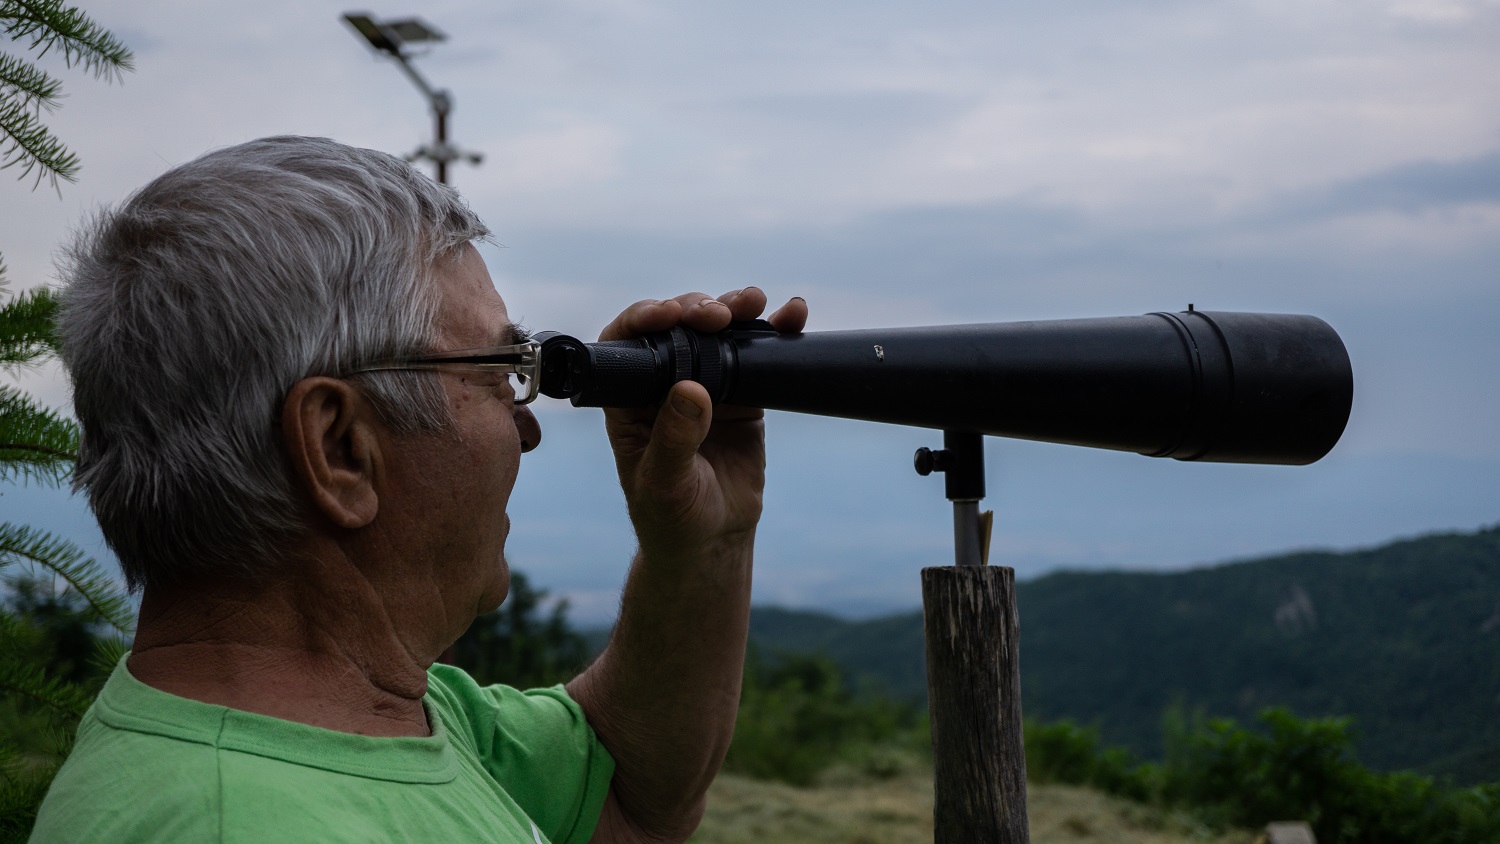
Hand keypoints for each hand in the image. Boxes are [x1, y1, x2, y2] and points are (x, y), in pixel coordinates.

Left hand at [598, 288, 807, 561]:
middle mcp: (663, 383)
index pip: (627, 343)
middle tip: (718, 315)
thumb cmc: (671, 517)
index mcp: (629, 398)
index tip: (670, 314)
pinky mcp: (742, 394)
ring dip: (735, 309)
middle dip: (696, 310)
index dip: (644, 318)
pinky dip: (774, 332)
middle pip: (676, 326)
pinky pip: (756, 355)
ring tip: (754, 303)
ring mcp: (705, 384)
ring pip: (716, 332)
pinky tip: (792, 316)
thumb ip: (675, 440)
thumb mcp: (665, 484)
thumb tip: (690, 390)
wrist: (713, 540)